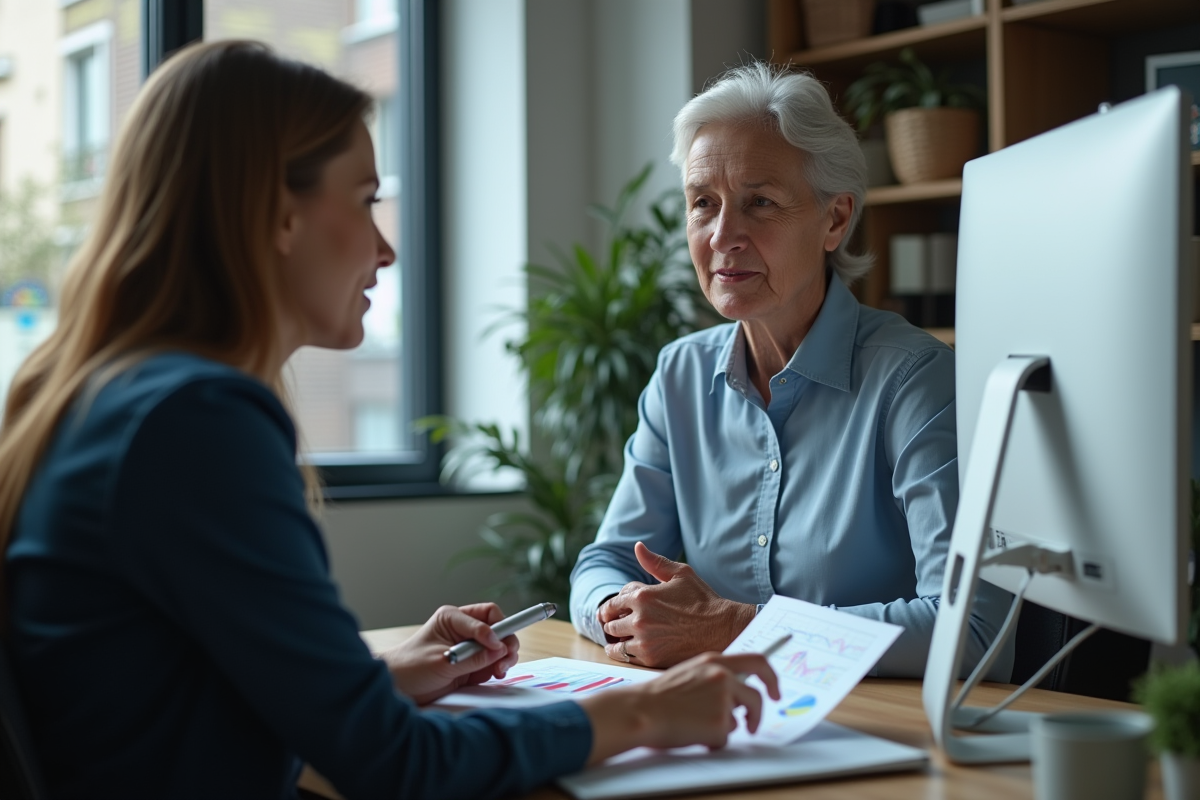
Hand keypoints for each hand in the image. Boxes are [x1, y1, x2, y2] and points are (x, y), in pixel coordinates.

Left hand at [378, 603, 518, 704]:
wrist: (397, 688)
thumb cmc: (411, 668)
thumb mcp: (442, 662)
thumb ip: (472, 658)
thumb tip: (499, 651)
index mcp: (453, 618)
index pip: (487, 615)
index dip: (496, 630)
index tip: (498, 647)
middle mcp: (464, 629)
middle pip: (498, 628)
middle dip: (506, 642)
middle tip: (506, 658)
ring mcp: (469, 647)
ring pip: (499, 646)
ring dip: (504, 657)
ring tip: (499, 670)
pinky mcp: (471, 664)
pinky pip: (492, 662)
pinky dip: (497, 668)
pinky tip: (494, 675)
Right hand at [579, 651, 780, 763]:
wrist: (639, 710)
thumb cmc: (658, 696)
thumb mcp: (689, 673)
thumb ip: (713, 677)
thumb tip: (736, 693)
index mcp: (714, 661)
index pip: (757, 661)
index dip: (771, 677)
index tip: (775, 691)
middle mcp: (722, 676)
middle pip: (757, 696)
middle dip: (759, 713)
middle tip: (754, 725)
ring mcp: (722, 699)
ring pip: (738, 720)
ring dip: (723, 727)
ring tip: (694, 725)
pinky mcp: (719, 723)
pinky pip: (725, 737)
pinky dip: (712, 741)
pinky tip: (691, 734)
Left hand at [598, 542, 756, 666]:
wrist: (721, 629)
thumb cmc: (703, 600)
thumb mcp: (681, 574)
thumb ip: (656, 562)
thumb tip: (638, 547)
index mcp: (643, 595)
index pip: (615, 600)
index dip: (615, 605)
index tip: (615, 610)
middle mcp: (640, 617)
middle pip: (610, 620)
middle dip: (610, 621)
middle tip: (611, 623)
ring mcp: (644, 639)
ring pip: (614, 640)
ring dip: (614, 638)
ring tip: (617, 638)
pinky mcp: (650, 657)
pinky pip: (625, 656)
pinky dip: (621, 652)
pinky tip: (624, 650)